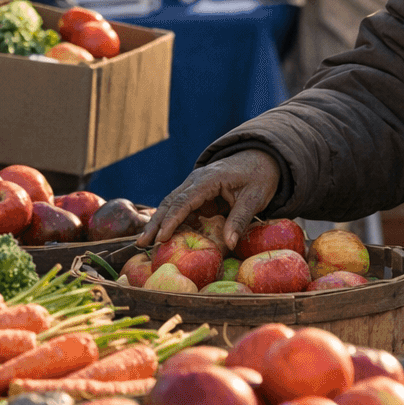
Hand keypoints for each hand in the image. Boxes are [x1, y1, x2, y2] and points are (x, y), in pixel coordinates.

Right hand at [137, 149, 281, 251]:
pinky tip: (169, 237)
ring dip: (160, 223)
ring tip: (146, 243)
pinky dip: (174, 222)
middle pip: (170, 202)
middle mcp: (196, 181)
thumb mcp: (254, 198)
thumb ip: (240, 220)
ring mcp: (195, 186)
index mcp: (209, 179)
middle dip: (156, 223)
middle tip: (142, 243)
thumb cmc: (258, 177)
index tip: (161, 237)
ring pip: (172, 205)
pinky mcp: (198, 194)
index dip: (172, 220)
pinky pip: (182, 208)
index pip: (184, 201)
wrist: (260, 159)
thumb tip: (229, 244)